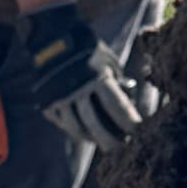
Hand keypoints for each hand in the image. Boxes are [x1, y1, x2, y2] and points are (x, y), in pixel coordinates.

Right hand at [19, 1, 156, 148]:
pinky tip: (88, 133)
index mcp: (97, 77)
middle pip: (96, 124)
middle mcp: (77, 90)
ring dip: (94, 138)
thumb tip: (129, 110)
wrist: (53, 39)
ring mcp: (59, 98)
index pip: (117, 107)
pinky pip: (64, 125)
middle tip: (124, 148)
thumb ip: (119, 86)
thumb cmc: (90, 52)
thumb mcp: (110, 63)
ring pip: (78, 129)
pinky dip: (77, 131)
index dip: (130, 123)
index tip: (140, 133)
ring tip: (106, 141)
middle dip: (112, 140)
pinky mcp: (46, 104)